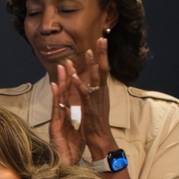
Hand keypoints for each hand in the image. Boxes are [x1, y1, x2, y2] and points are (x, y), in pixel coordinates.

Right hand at [47, 61, 86, 165]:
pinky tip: (54, 86)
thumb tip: (83, 121)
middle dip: (66, 77)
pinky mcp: (54, 126)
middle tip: (67, 61)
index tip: (75, 70)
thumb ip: (78, 126)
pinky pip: (56, 109)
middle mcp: (60, 117)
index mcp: (67, 117)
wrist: (65, 167)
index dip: (72, 84)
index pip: (70, 98)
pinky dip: (55, 97)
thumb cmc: (71, 153)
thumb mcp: (78, 135)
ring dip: (60, 82)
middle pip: (64, 94)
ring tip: (61, 67)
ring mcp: (57, 121)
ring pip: (59, 98)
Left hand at [75, 38, 114, 158]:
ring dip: (92, 65)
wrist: (100, 139)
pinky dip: (79, 85)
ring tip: (88, 52)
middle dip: (102, 54)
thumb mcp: (96, 104)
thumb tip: (95, 82)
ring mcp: (97, 100)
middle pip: (103, 69)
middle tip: (101, 38)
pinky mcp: (90, 108)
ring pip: (96, 79)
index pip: (104, 69)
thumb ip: (95, 92)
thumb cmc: (96, 124)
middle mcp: (102, 93)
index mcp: (103, 91)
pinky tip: (74, 76)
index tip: (101, 41)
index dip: (103, 55)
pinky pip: (84, 94)